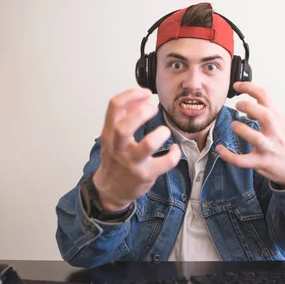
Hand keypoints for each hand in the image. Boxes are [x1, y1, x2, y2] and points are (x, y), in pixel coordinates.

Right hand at [92, 88, 180, 210]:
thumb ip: (124, 115)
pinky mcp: (146, 175)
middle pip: (124, 126)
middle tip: (153, 108)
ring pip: (147, 145)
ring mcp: (132, 162)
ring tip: (164, 131)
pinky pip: (166, 162)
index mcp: (109, 133)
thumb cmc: (115, 159)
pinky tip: (174, 149)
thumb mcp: (112, 136)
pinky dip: (175, 153)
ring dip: (160, 134)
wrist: (111, 190)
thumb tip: (140, 96)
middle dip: (141, 113)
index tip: (145, 93)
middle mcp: (118, 147)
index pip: (114, 107)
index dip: (131, 95)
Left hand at [215, 82, 284, 187]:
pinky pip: (243, 161)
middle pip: (266, 116)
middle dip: (249, 107)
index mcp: (279, 118)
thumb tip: (247, 106)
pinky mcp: (261, 162)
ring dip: (241, 129)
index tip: (237, 86)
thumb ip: (265, 112)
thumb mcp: (281, 122)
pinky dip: (229, 156)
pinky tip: (220, 149)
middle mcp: (276, 132)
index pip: (266, 97)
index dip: (250, 88)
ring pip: (256, 139)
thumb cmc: (284, 141)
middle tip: (238, 105)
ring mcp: (269, 148)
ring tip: (234, 125)